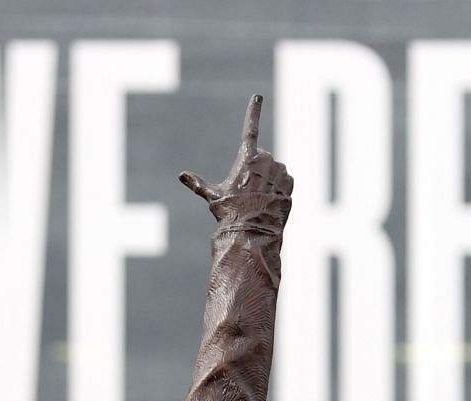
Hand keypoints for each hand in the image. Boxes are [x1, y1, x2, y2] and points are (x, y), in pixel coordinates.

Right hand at [179, 94, 292, 223]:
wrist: (250, 233)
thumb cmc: (229, 213)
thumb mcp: (213, 197)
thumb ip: (198, 184)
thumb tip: (181, 176)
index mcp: (248, 157)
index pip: (250, 129)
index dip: (253, 112)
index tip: (257, 97)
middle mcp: (267, 160)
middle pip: (261, 158)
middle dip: (255, 169)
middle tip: (246, 191)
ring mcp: (280, 172)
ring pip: (274, 170)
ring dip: (267, 180)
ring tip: (257, 199)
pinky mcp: (289, 185)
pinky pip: (285, 182)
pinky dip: (279, 189)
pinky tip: (269, 203)